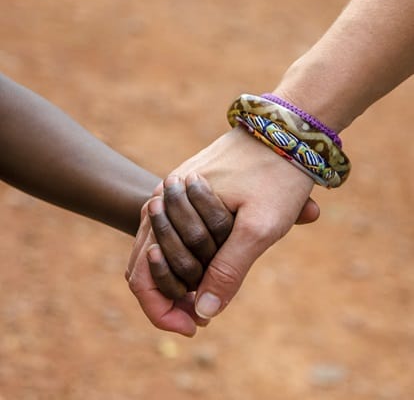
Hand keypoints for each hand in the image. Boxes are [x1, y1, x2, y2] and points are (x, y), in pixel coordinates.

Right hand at [127, 127, 318, 335]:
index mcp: (168, 210)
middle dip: (173, 298)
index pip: (141, 277)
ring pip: (160, 251)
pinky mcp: (187, 192)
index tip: (192, 328)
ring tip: (212, 291)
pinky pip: (175, 233)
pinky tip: (212, 265)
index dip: (161, 311)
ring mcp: (172, 195)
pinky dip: (188, 257)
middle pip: (147, 267)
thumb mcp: (259, 227)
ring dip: (181, 278)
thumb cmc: (275, 175)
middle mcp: (161, 202)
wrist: (283, 129)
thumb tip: (203, 312)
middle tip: (205, 315)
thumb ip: (229, 270)